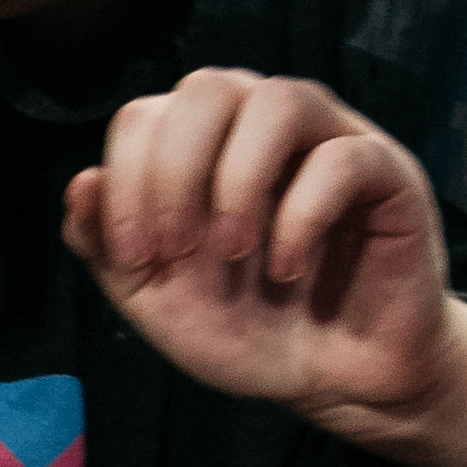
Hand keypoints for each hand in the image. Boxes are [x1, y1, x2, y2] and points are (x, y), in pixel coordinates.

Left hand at [66, 70, 466, 466]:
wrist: (334, 379)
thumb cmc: (248, 327)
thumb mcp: (158, 298)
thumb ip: (109, 246)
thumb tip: (80, 183)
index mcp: (202, 146)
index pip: (147, 114)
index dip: (128, 179)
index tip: (138, 257)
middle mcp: (263, 126)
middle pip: (207, 87)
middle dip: (176, 172)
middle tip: (179, 250)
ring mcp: (330, 140)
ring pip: (279, 100)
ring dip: (239, 181)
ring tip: (234, 253)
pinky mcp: (386, 173)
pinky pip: (344, 157)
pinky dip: (303, 215)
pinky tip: (288, 269)